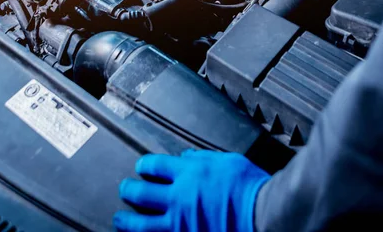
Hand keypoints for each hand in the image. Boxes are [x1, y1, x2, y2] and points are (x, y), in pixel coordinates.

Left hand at [114, 150, 269, 231]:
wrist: (262, 213)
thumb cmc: (249, 187)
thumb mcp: (225, 160)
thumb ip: (202, 159)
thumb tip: (187, 158)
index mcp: (189, 174)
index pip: (155, 166)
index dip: (145, 165)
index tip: (142, 166)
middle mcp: (180, 198)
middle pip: (142, 193)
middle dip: (129, 189)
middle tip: (125, 189)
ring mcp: (180, 224)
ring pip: (142, 224)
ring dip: (127, 220)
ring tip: (120, 218)